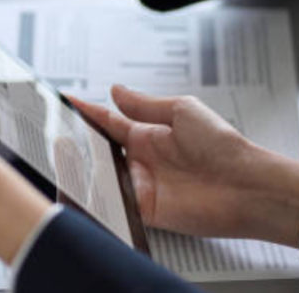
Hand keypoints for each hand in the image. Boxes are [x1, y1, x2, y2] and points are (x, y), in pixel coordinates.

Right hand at [72, 86, 298, 247]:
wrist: (246, 185)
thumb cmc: (222, 144)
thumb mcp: (181, 111)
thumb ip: (144, 104)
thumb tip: (115, 89)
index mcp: (149, 133)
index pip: (108, 120)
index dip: (85, 111)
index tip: (62, 101)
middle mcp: (142, 158)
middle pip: (99, 148)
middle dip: (75, 140)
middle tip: (52, 130)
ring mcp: (141, 184)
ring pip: (101, 174)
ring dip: (81, 165)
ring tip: (58, 152)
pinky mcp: (144, 208)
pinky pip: (114, 201)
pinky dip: (97, 194)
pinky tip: (82, 182)